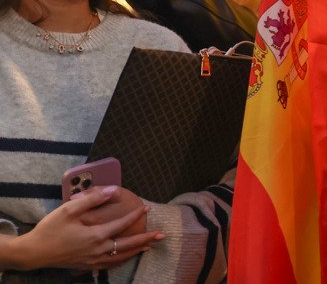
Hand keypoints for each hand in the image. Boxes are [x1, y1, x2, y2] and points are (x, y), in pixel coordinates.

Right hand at [8, 186, 161, 271]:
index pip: (121, 225)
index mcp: (95, 235)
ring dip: (136, 251)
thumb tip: (112, 190)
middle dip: (146, 239)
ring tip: (149, 247)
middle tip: (161, 235)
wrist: (34, 252)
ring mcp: (92, 260)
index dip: (135, 215)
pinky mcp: (86, 266)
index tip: (146, 207)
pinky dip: (121, 261)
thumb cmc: (50, 229)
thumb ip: (92, 200)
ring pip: (120, 257)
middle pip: (127, 245)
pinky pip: (109, 265)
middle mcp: (97, 250)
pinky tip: (125, 258)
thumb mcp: (70, 210)